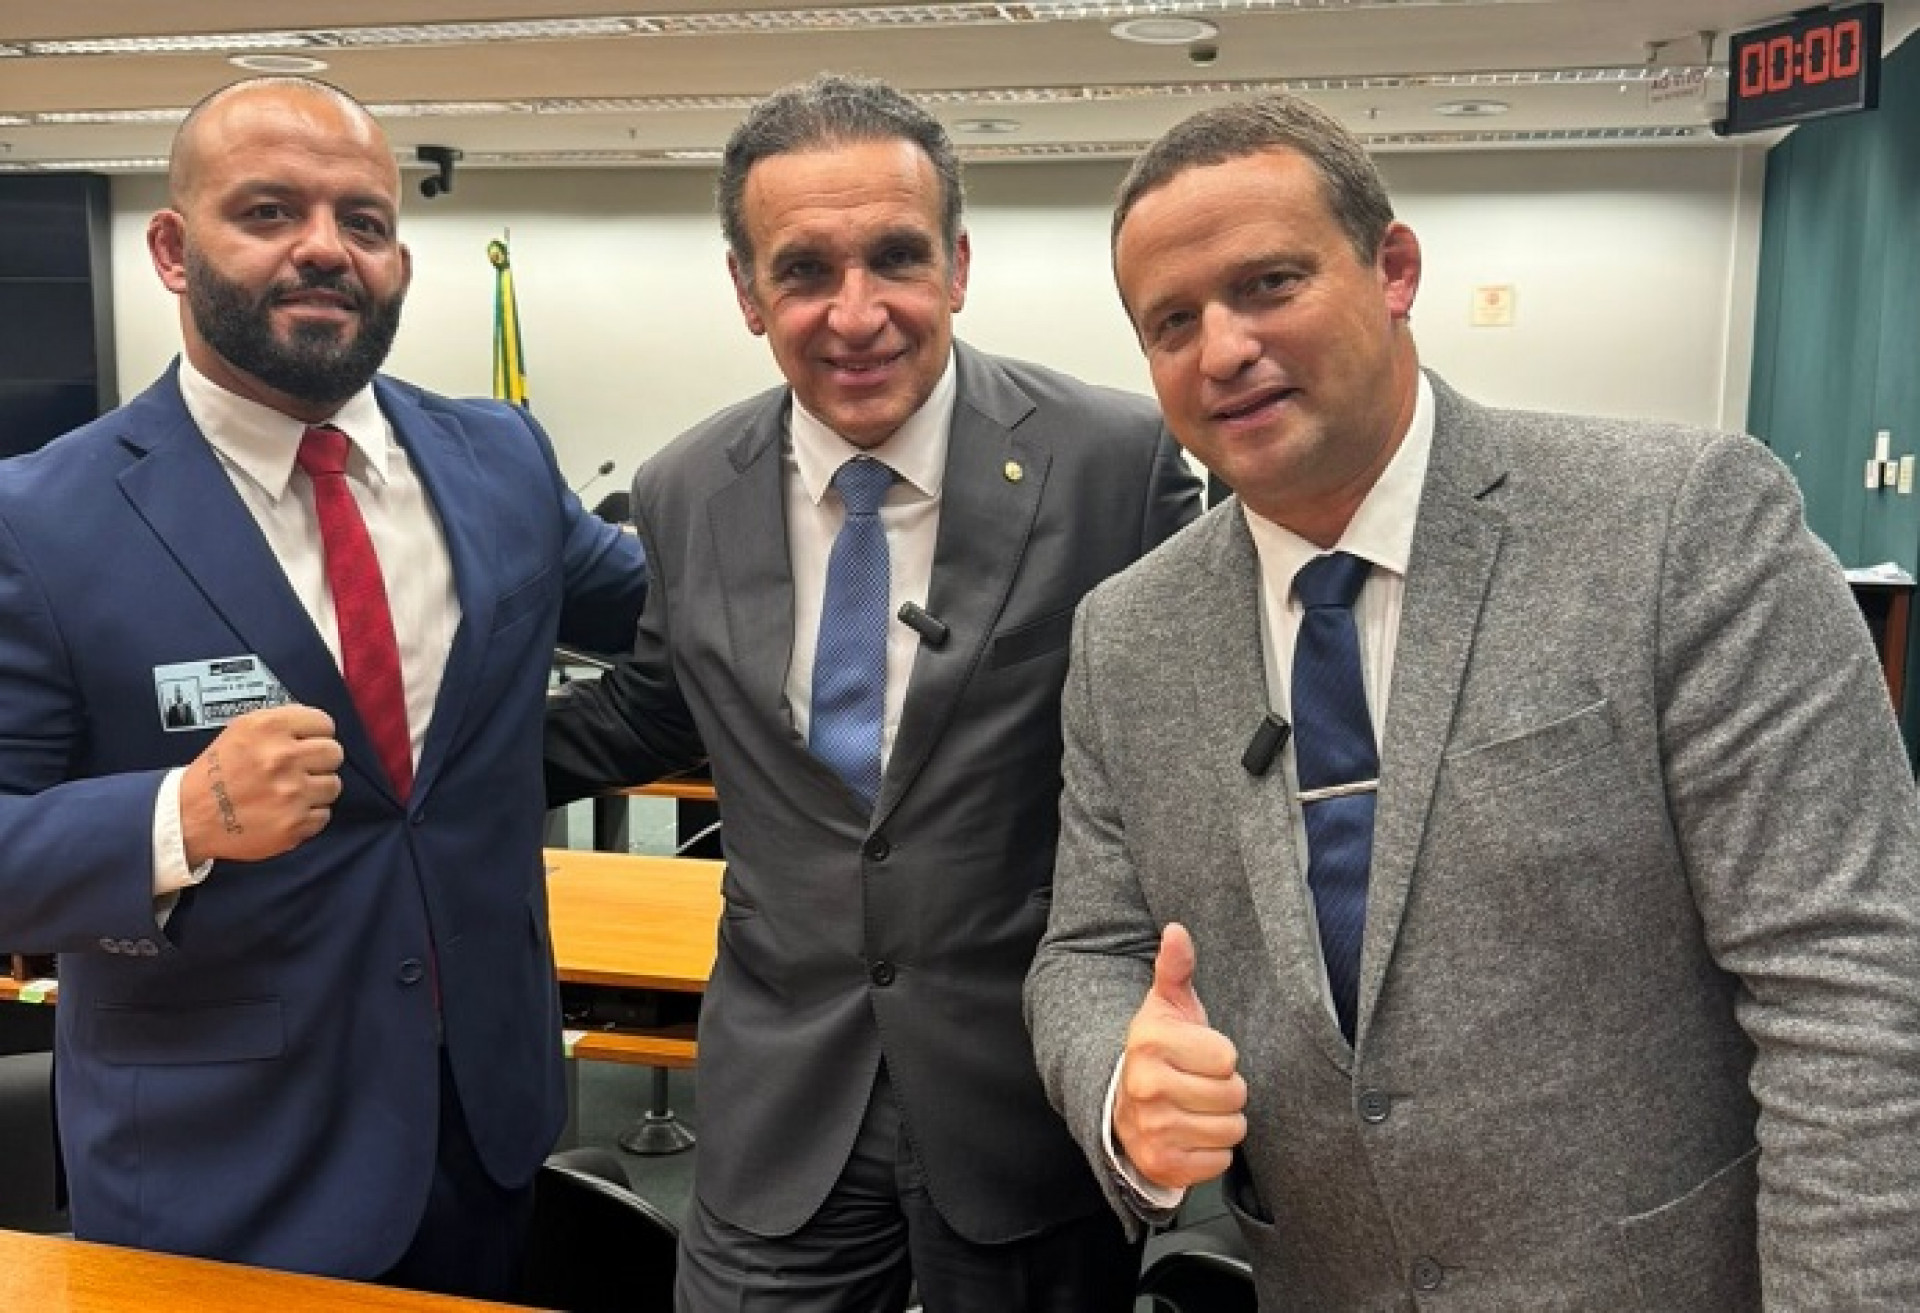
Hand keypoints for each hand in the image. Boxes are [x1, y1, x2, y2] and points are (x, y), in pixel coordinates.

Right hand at [179, 706, 343, 864]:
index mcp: (269, 727)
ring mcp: (291, 792)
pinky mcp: (294, 824)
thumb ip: (282, 722)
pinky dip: (308, 816)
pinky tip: (285, 812)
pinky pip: (323, 815)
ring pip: (333, 785)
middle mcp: (282, 757)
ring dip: (315, 790)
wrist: (189, 815)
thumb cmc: (218, 772)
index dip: (316, 734)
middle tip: (300, 769)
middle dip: (319, 761)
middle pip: (334, 753)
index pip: (324, 722)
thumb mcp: (242, 730)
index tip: (306, 743)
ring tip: (290, 792)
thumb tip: (318, 726)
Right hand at [1114, 922, 1247, 1190]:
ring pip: (1230, 1130)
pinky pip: (1219, 1162)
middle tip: (1199, 1085)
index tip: (1199, 1056)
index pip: (1228, 1058)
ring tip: (1196, 1110)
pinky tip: (1190, 1137)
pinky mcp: (1161, 1164)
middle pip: (1234, 1095)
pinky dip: (1211, 1153)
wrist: (1124, 1107)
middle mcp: (1145, 1086)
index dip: (1222, 1057)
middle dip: (1225, 1092)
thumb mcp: (1167, 1008)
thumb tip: (1177, 930)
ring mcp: (1152, 1129)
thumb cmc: (1161, 1053)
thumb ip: (1175, 968)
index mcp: (1150, 1042)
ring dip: (1221, 1123)